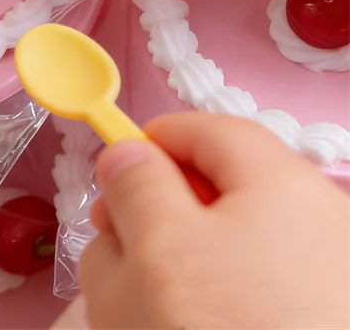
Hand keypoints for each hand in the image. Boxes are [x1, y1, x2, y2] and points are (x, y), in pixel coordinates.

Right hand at [79, 113, 349, 329]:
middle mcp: (324, 225)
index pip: (207, 130)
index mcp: (284, 185)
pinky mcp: (324, 320)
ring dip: (182, 273)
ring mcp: (332, 284)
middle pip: (222, 195)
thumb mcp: (157, 250)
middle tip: (118, 255)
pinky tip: (188, 329)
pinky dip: (221, 310)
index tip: (113, 174)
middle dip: (159, 218)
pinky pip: (261, 298)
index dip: (152, 141)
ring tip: (148, 317)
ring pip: (236, 256)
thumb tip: (129, 156)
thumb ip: (135, 185)